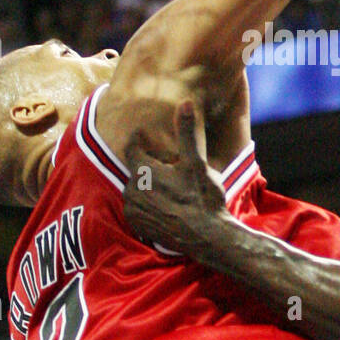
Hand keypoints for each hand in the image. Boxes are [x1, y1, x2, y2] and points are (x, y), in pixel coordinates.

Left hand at [123, 102, 227, 255]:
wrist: (207, 236)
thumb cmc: (203, 197)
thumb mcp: (197, 163)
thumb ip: (186, 132)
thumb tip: (185, 102)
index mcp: (143, 171)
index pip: (132, 148)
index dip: (138, 139)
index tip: (144, 134)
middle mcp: (132, 190)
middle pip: (135, 170)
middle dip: (148, 166)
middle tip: (167, 167)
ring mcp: (133, 209)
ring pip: (136, 189)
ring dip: (147, 186)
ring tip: (168, 188)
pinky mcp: (137, 225)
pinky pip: (137, 207)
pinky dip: (147, 203)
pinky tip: (164, 204)